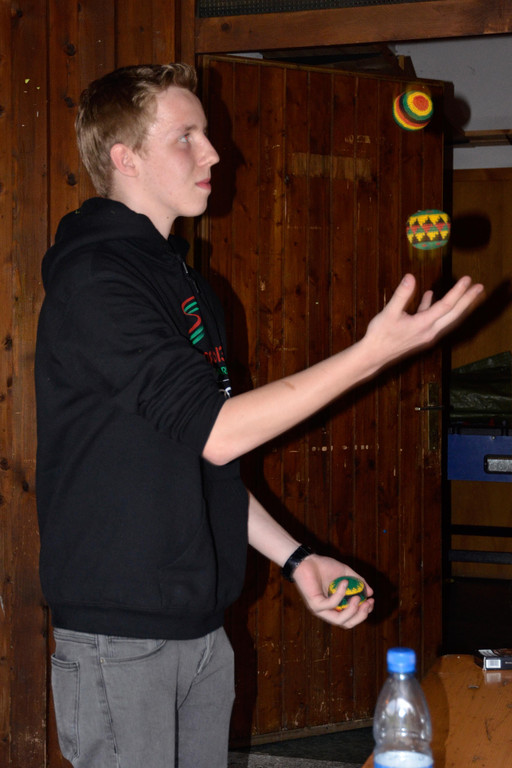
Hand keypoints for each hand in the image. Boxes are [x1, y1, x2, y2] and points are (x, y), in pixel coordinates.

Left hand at [292, 554, 373, 627]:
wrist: (306, 560)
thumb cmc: (323, 567)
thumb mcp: (345, 573)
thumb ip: (358, 582)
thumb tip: (371, 592)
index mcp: (335, 607)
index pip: (351, 618)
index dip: (363, 613)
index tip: (371, 601)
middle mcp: (327, 612)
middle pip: (347, 624)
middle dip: (361, 616)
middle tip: (368, 603)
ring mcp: (320, 610)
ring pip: (340, 620)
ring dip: (352, 611)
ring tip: (358, 597)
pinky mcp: (314, 605)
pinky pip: (331, 604)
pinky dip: (340, 594)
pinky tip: (344, 583)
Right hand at [364, 274, 484, 369]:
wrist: (374, 356)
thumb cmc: (380, 335)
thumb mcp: (389, 313)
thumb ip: (402, 295)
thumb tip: (410, 277)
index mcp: (423, 325)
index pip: (446, 306)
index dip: (458, 291)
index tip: (467, 279)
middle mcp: (430, 331)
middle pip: (454, 314)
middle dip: (468, 300)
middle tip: (479, 287)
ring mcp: (426, 335)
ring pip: (447, 318)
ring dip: (458, 305)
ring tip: (466, 293)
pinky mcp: (420, 336)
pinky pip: (433, 320)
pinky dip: (435, 308)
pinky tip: (430, 296)